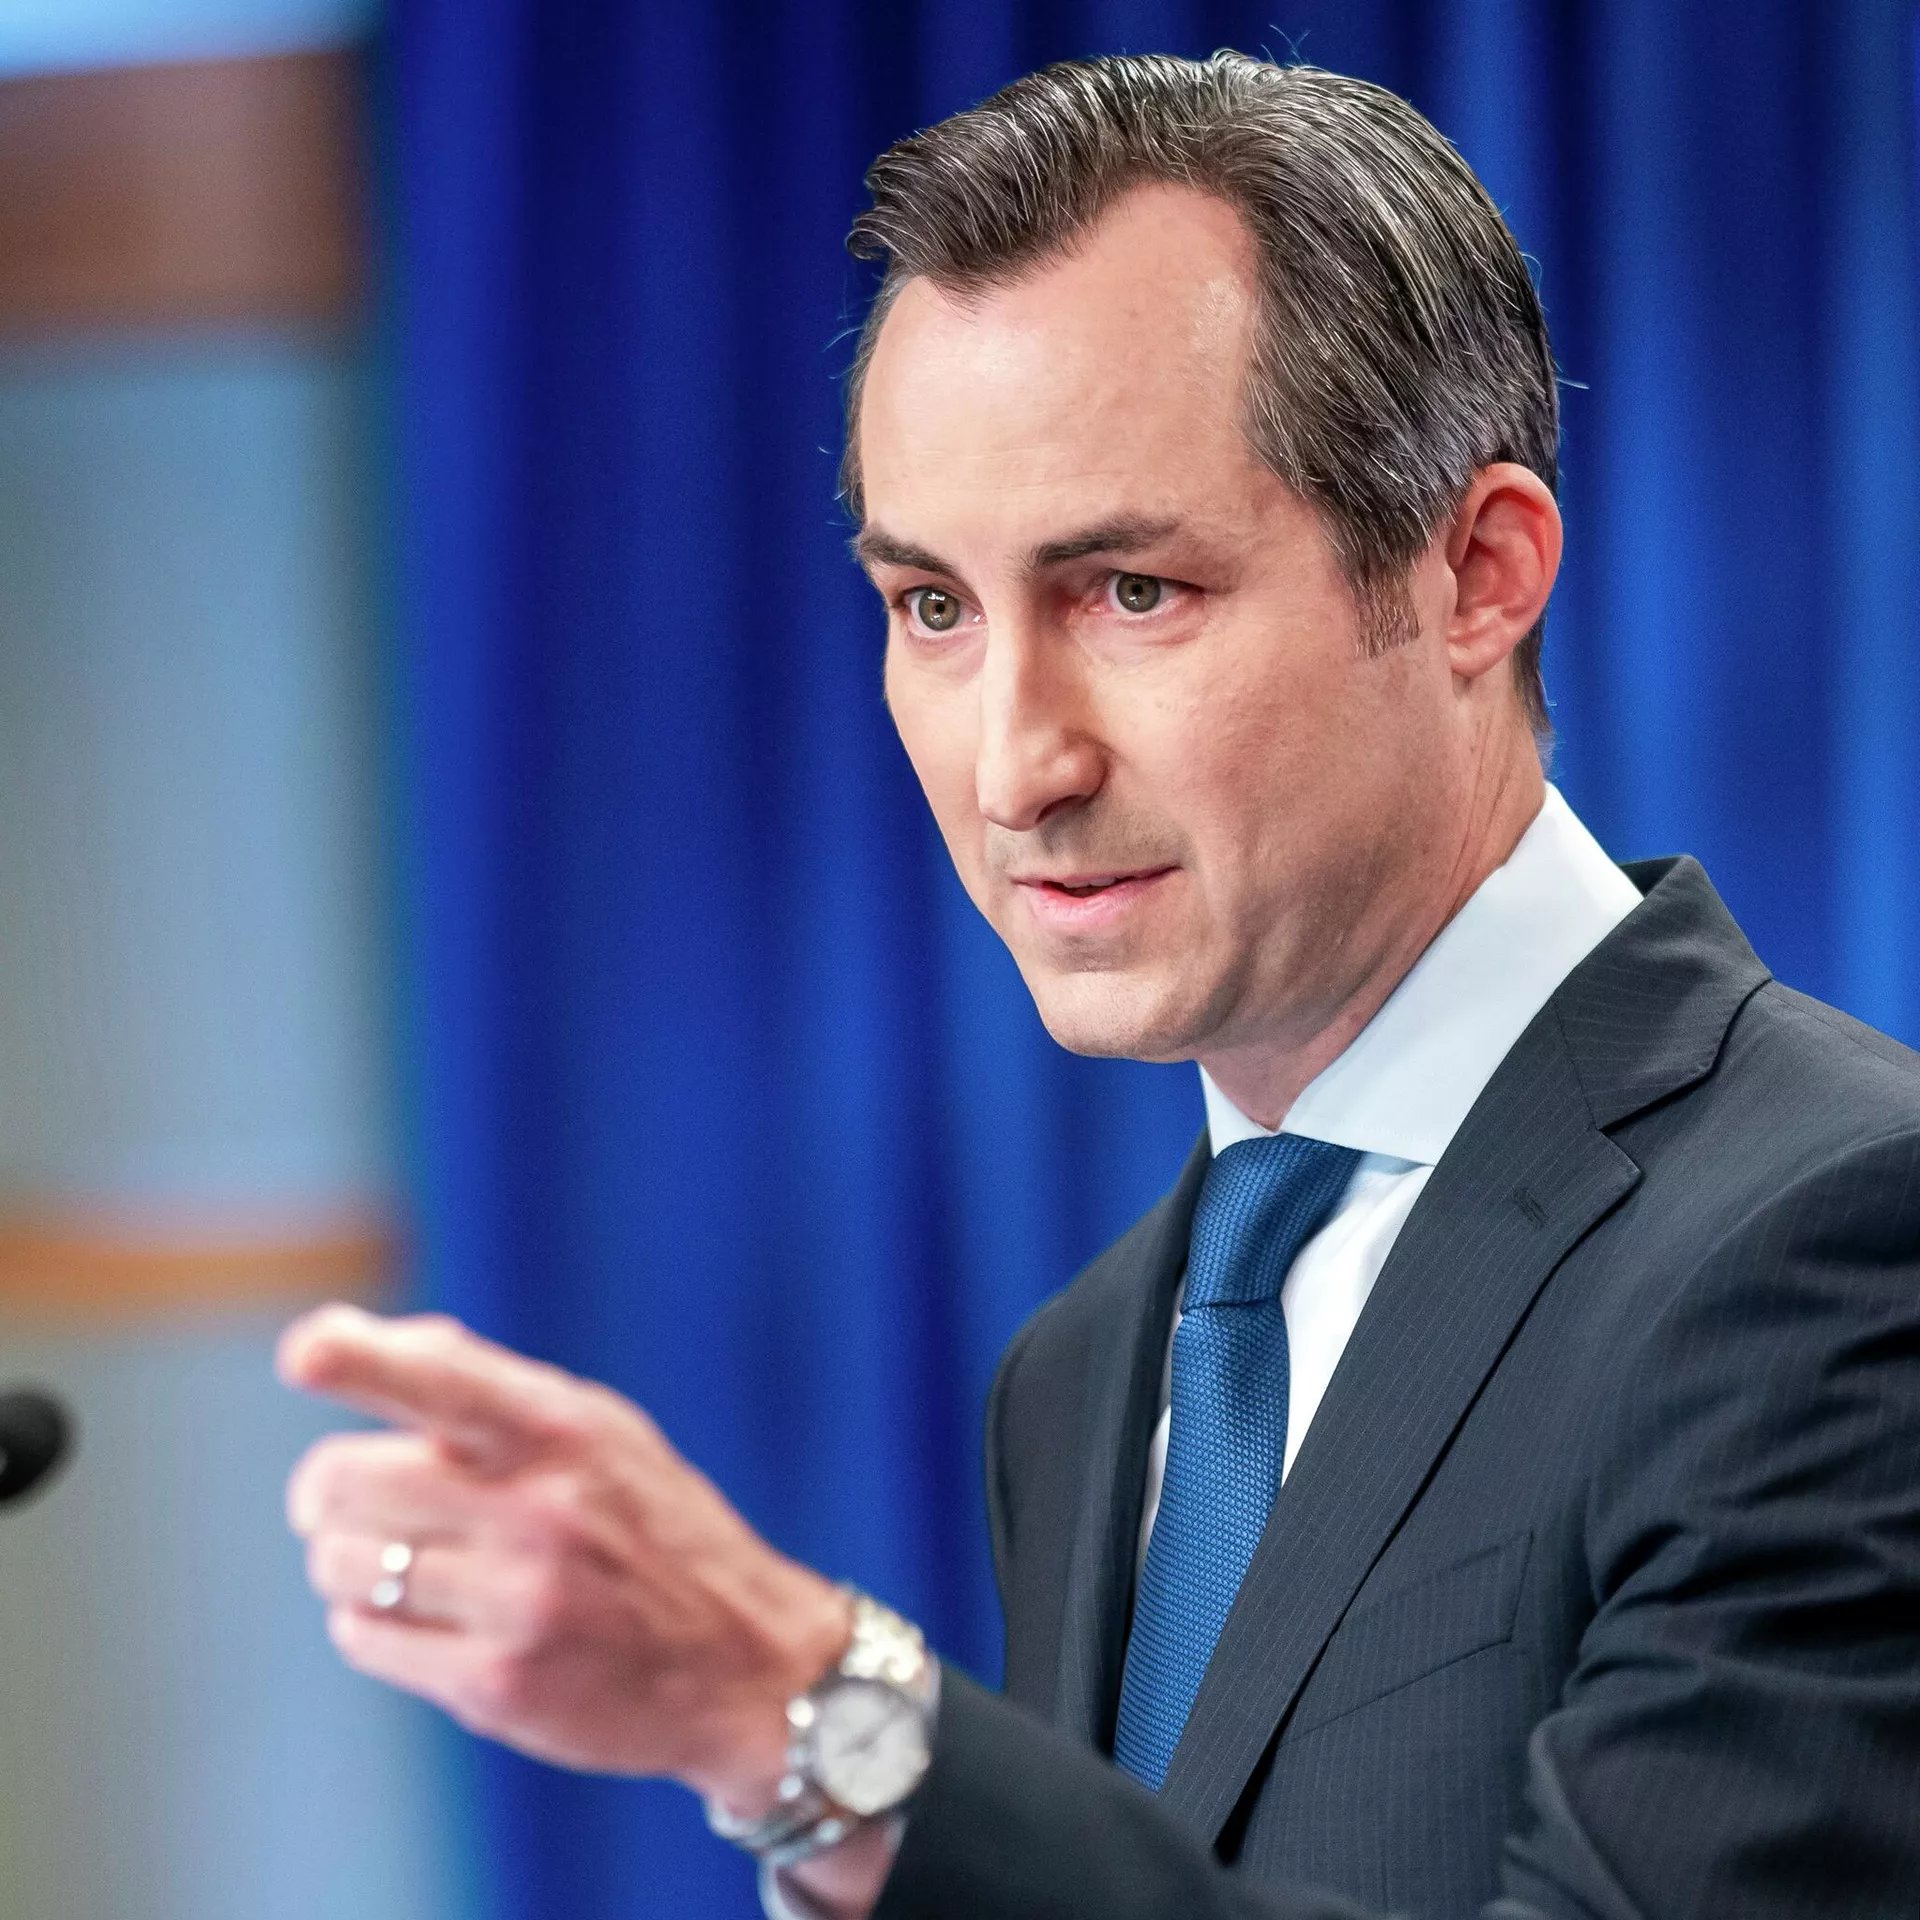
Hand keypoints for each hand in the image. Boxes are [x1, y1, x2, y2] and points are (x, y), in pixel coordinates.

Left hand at [279, 1303, 852, 1808]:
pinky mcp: (497, 1685)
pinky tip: (432, 1621)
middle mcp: (539, 1509)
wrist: (744, 1661)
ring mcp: (517, 1601)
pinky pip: (363, 1639)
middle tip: (348, 1504)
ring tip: (408, 1567)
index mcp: (561, 1428)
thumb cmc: (650, 1526)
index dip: (359, 1359)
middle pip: (342, 1480)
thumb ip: (483, 1383)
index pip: (441, 1378)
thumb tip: (357, 1338)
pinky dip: (373, 1626)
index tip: (305, 1353)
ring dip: (346, 1564)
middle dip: (323, 1493)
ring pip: (338, 1564)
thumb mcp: (597, 1431)